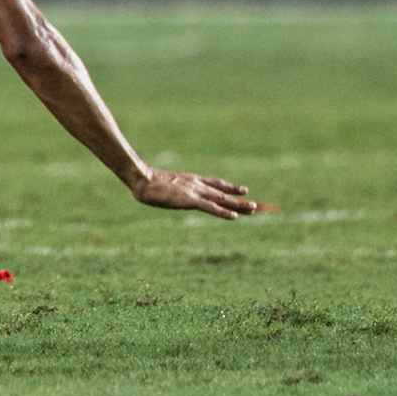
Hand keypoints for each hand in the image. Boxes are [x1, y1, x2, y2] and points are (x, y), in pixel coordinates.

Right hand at [129, 167, 255, 219]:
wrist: (142, 179)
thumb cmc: (145, 181)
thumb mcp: (161, 184)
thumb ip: (168, 187)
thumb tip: (161, 190)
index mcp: (190, 180)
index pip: (215, 183)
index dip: (229, 187)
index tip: (242, 190)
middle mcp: (197, 184)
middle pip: (222, 193)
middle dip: (238, 200)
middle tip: (254, 205)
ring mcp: (195, 192)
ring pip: (221, 200)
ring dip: (238, 205)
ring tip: (253, 209)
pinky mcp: (191, 200)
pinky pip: (211, 208)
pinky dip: (223, 212)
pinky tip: (234, 216)